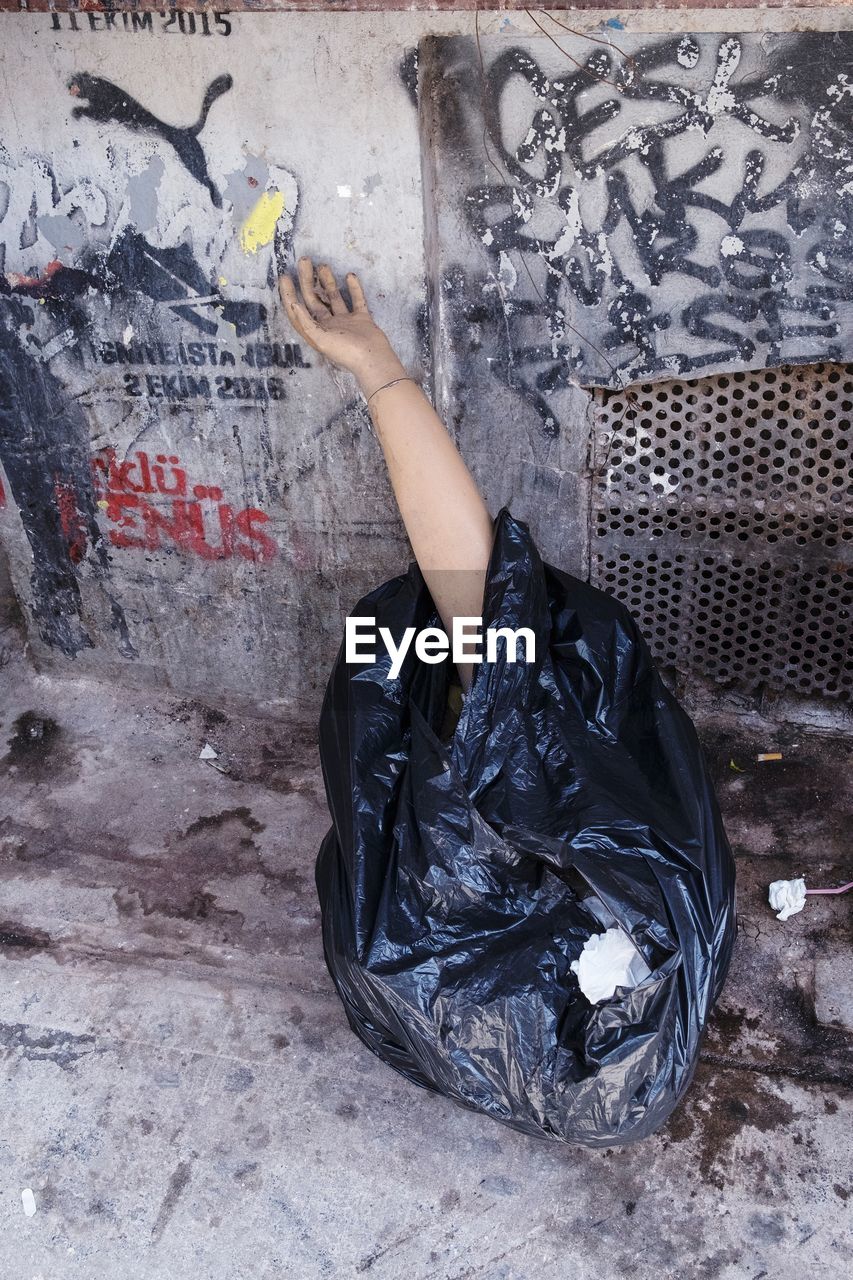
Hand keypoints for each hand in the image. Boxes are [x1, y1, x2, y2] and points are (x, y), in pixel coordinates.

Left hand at [278, 256, 405, 394]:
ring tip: (323, 265)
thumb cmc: (345, 352)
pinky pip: (357, 300)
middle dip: (308, 279)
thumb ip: (306, 322)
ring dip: (327, 281)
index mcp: (316, 331)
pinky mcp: (362, 319)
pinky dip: (354, 288)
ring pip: (334, 297)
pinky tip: (349, 275)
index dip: (289, 293)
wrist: (373, 359)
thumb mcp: (320, 339)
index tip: (285, 276)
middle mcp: (329, 325)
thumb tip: (293, 304)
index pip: (298, 309)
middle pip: (314, 299)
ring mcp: (346, 322)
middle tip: (304, 261)